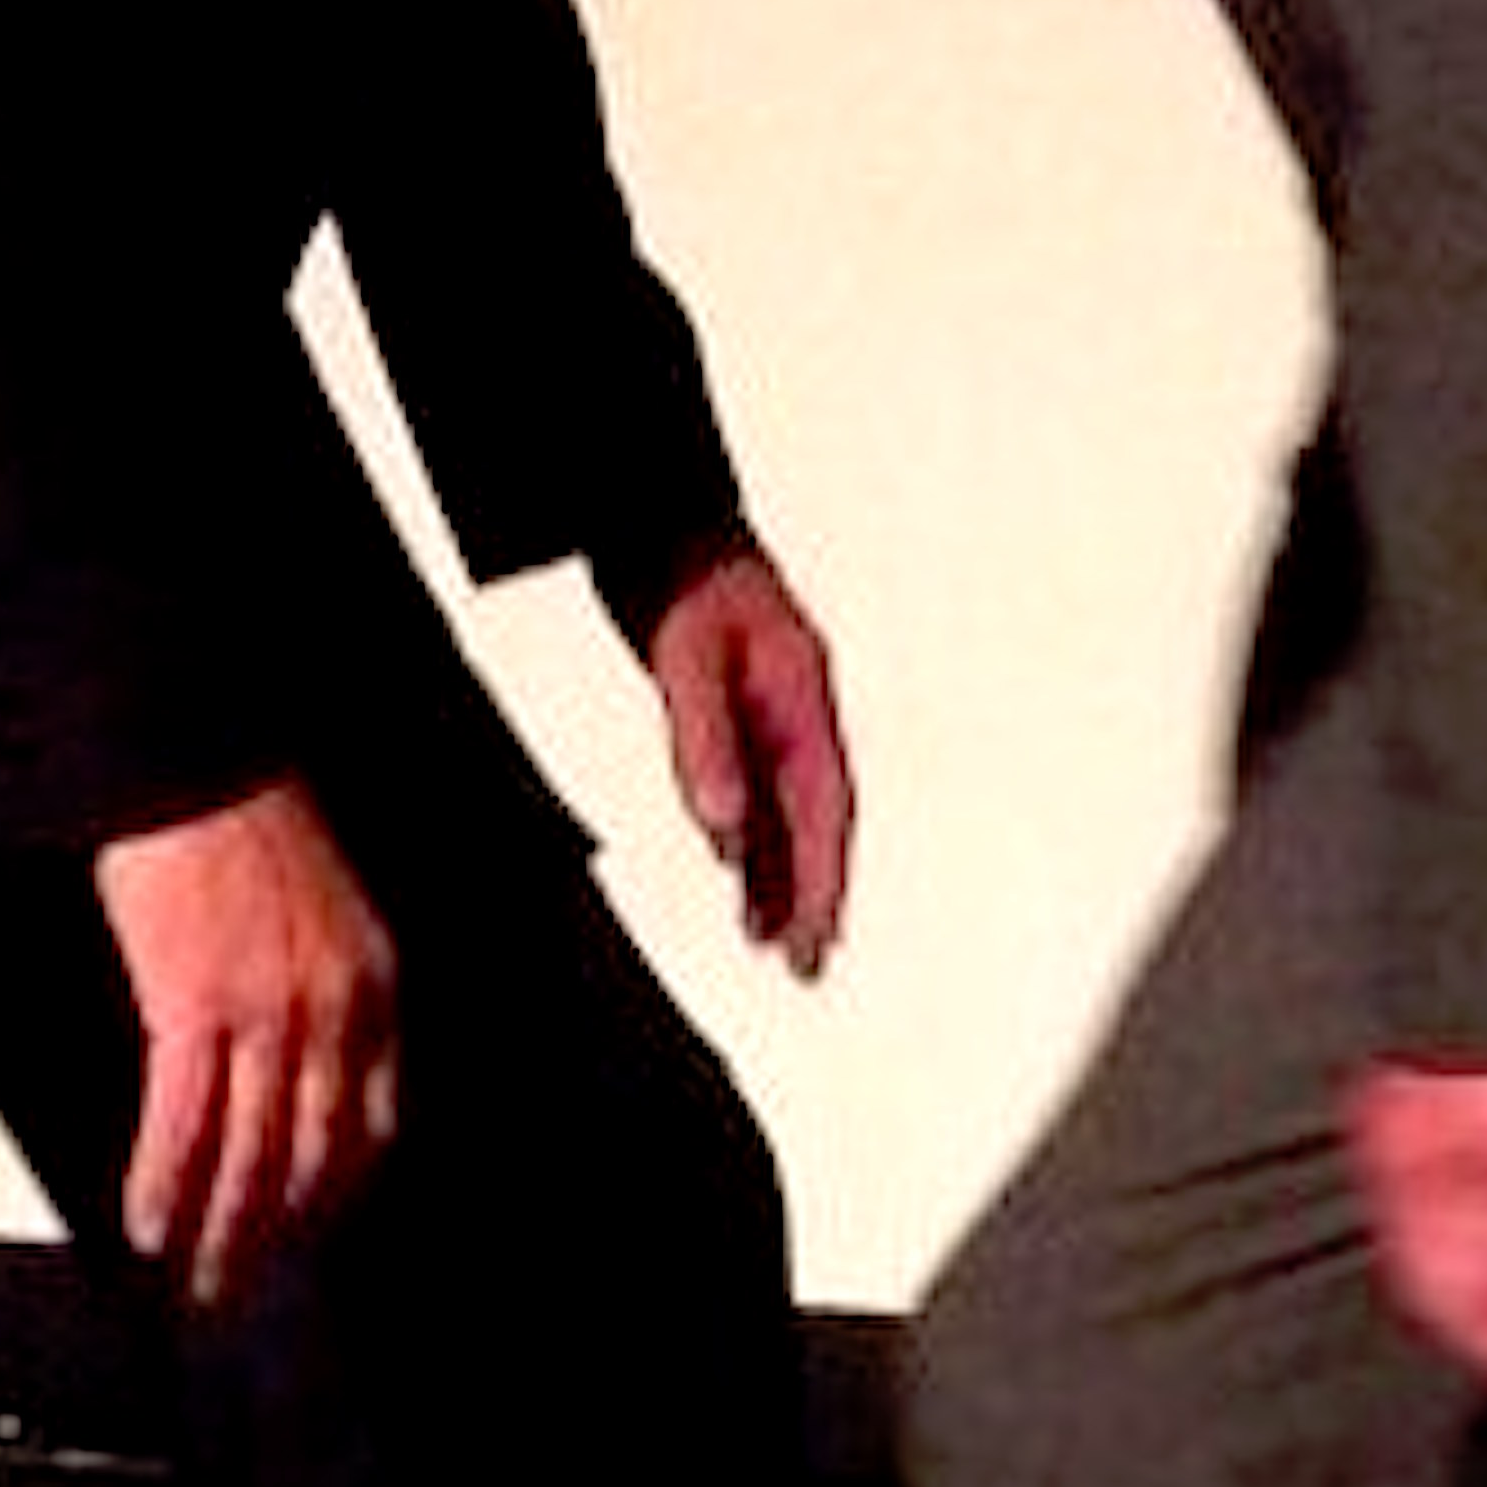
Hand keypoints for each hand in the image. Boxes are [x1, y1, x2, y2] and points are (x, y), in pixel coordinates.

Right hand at [96, 781, 396, 1308]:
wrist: (192, 757)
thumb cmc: (242, 822)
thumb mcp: (319, 914)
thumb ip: (322, 994)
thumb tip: (286, 1080)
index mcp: (372, 984)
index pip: (371, 1122)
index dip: (336, 1193)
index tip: (307, 1233)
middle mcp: (333, 1007)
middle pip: (314, 1156)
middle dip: (278, 1235)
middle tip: (243, 1282)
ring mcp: (267, 1011)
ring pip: (252, 1156)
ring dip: (223, 1233)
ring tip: (197, 1277)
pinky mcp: (193, 1006)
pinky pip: (181, 1125)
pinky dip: (164, 1186)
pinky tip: (148, 1224)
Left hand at [642, 537, 854, 977]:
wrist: (661, 522)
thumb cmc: (684, 577)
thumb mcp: (687, 659)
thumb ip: (705, 742)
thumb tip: (724, 827)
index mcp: (803, 696)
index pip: (825, 805)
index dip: (826, 877)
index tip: (819, 936)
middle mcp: (796, 712)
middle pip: (817, 820)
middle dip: (817, 893)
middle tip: (809, 964)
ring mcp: (770, 715)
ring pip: (786, 811)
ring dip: (783, 875)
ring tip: (772, 944)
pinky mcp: (738, 715)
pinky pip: (757, 792)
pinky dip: (754, 842)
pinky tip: (741, 880)